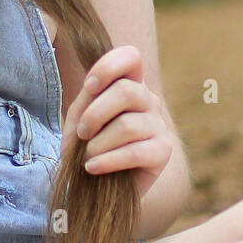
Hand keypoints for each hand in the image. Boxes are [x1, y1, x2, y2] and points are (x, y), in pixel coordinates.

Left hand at [63, 45, 172, 198]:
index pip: (131, 56)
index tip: (88, 87)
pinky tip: (93, 168)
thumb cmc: (87, 146)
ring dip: (97, 144)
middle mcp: (148, 100)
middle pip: (126, 91)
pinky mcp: (163, 152)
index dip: (108, 67)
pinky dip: (107, 161)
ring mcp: (159, 125)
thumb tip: (93, 87)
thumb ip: (87, 98)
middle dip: (94, 114)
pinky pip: (135, 152)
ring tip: (87, 156)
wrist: (96, 186)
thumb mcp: (79, 118)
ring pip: (127, 125)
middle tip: (81, 134)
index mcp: (130, 84)